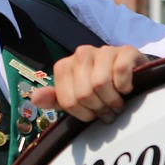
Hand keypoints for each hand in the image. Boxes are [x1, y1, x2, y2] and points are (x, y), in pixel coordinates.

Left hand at [30, 45, 148, 122]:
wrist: (130, 76)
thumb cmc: (99, 91)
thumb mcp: (74, 98)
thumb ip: (54, 100)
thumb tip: (35, 98)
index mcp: (64, 66)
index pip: (68, 101)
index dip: (83, 114)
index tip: (93, 114)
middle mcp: (81, 54)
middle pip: (85, 94)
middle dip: (99, 108)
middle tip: (108, 110)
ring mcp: (103, 50)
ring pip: (100, 83)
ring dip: (113, 100)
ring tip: (117, 102)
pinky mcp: (125, 51)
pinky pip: (120, 72)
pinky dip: (125, 86)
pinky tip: (126, 88)